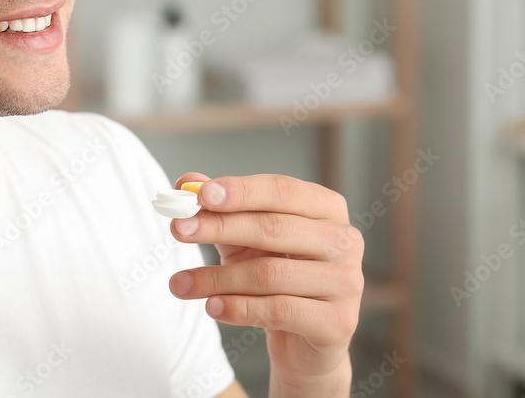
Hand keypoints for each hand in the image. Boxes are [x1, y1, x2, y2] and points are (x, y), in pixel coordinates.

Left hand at [168, 172, 362, 391]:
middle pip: (274, 228)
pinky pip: (279, 310)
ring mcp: (346, 282)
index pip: (281, 191)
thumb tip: (185, 182)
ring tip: (179, 284)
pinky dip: (238, 308)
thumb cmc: (276, 277)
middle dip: (220, 227)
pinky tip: (211, 306)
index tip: (200, 194)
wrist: (302, 342)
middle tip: (178, 229)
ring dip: (217, 277)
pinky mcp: (338, 322)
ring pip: (269, 273)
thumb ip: (219, 208)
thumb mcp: (243, 238)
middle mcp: (344, 240)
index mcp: (326, 209)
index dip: (240, 191)